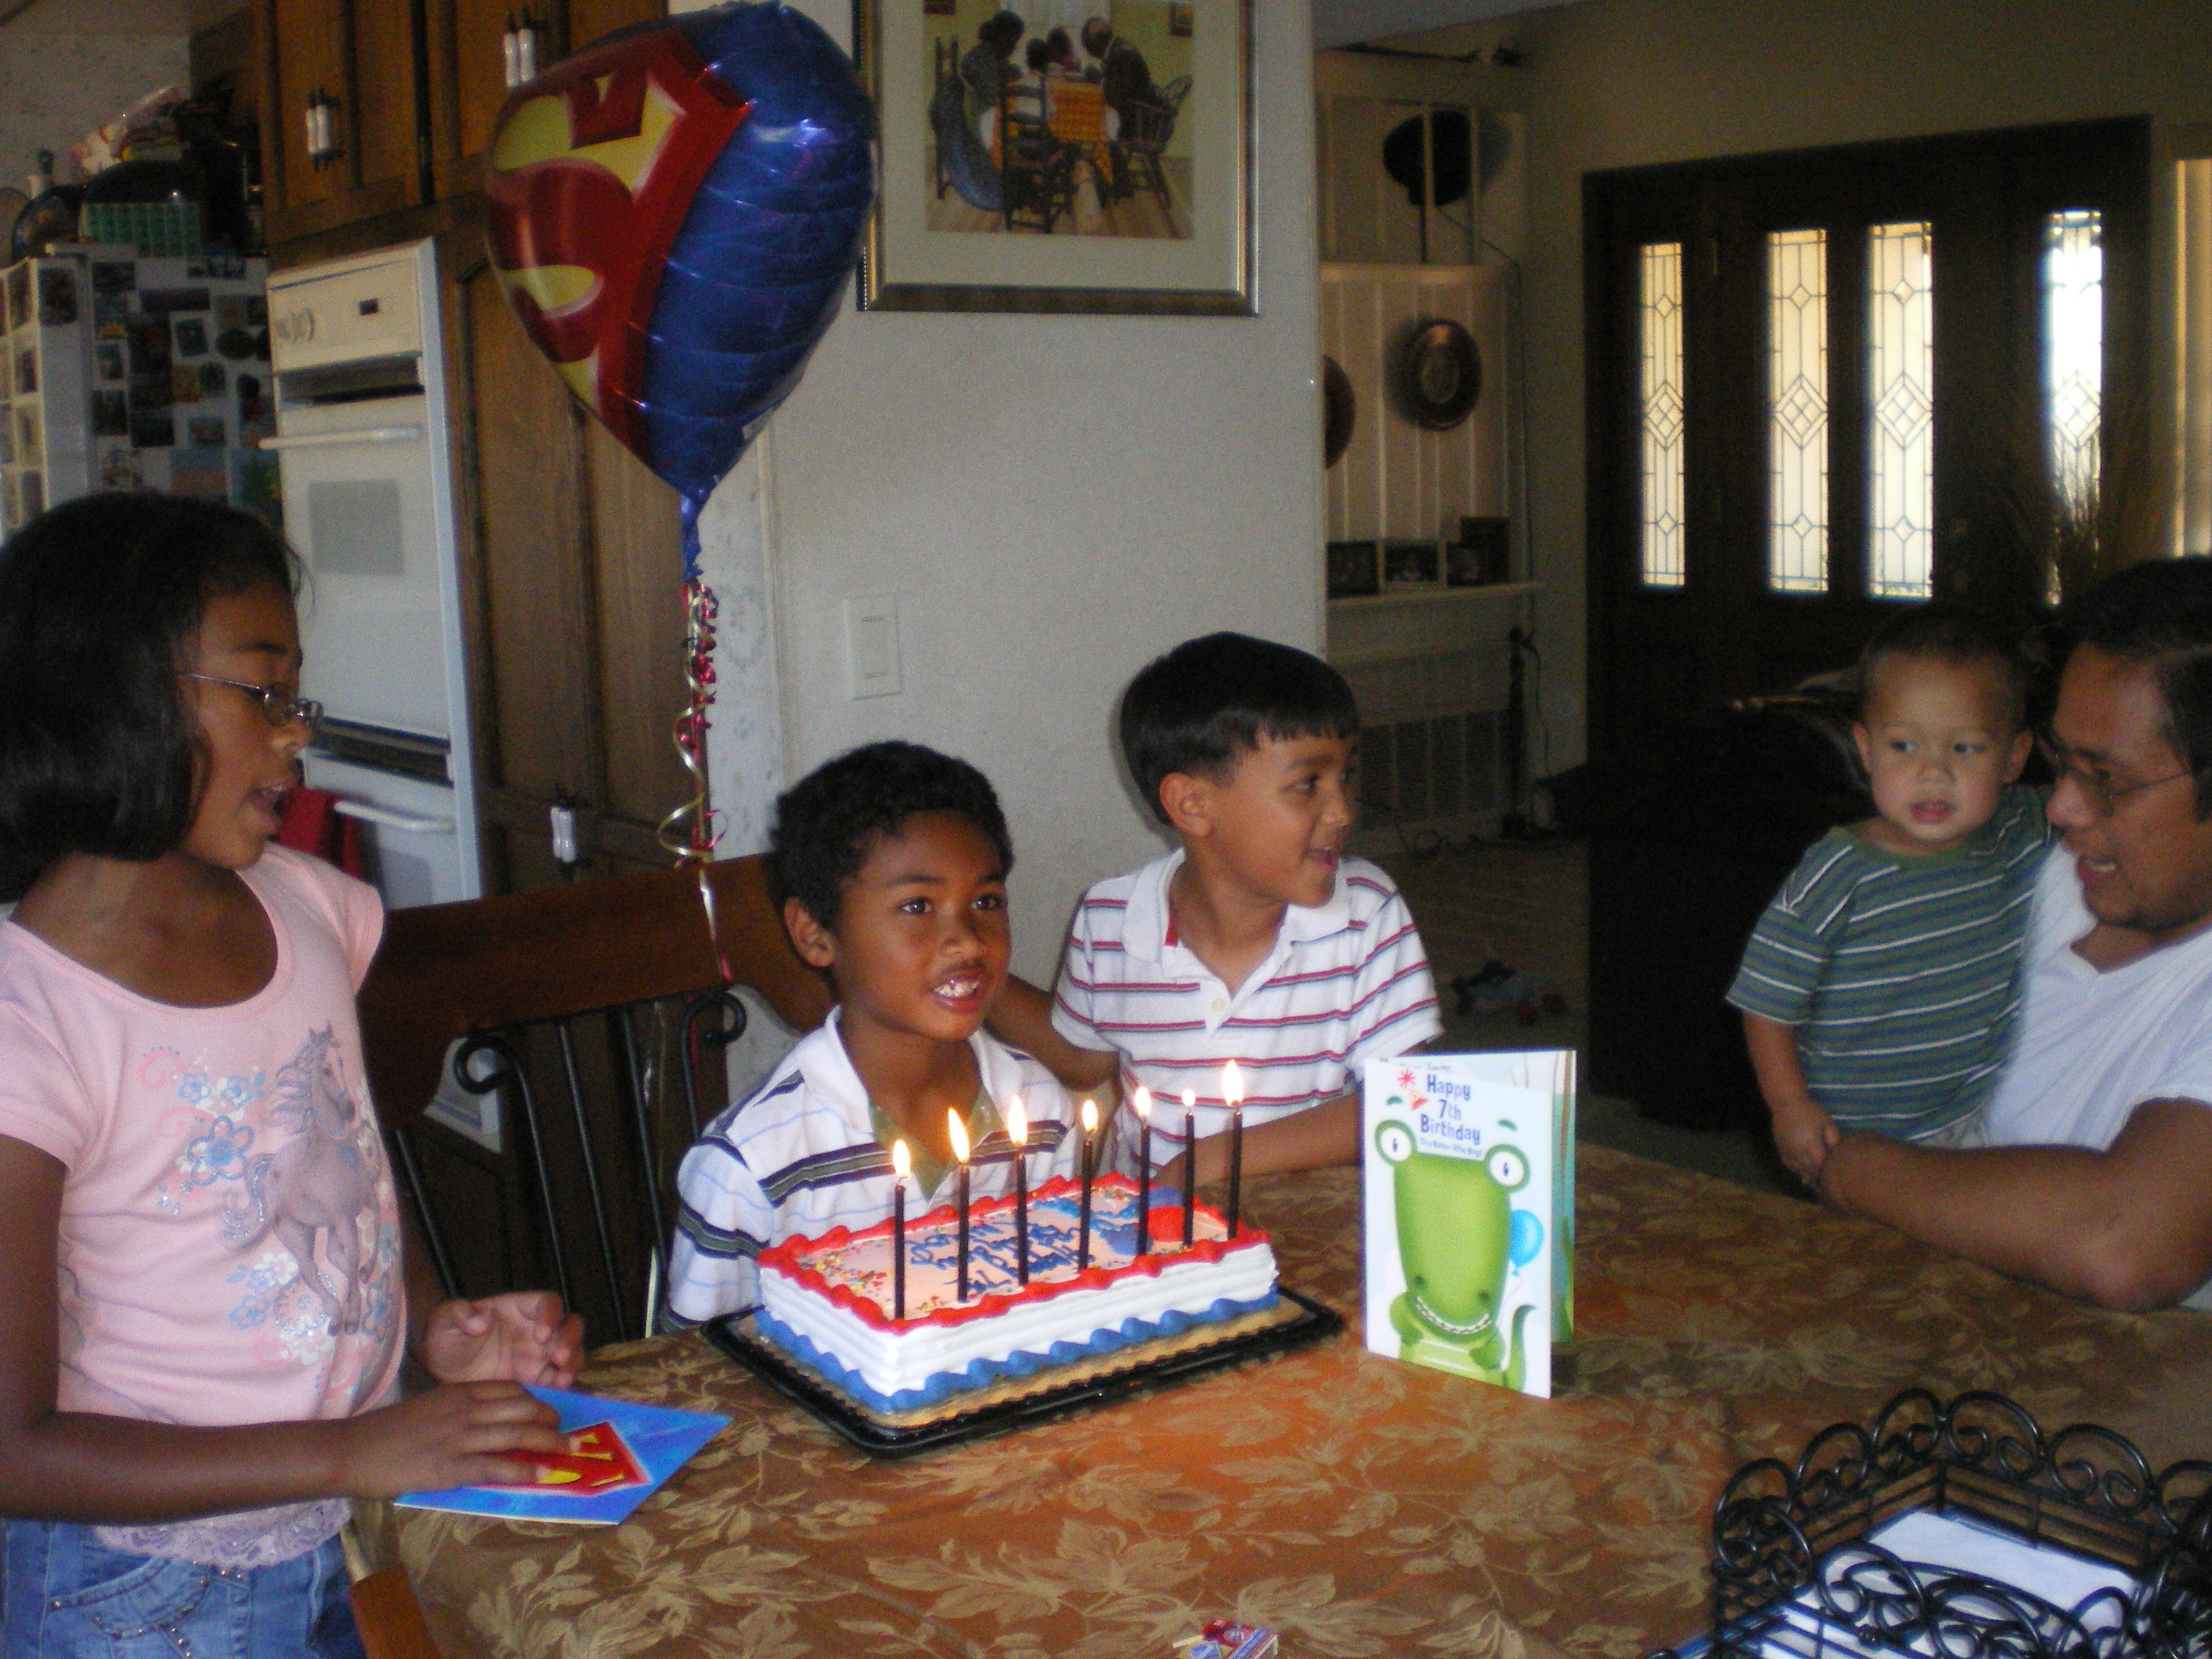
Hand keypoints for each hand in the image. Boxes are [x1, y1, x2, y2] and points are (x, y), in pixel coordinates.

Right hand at [337, 1381, 565, 1497]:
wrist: (351, 1449)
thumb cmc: (386, 1433)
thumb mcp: (429, 1409)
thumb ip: (457, 1413)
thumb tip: (486, 1426)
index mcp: (458, 1392)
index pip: (511, 1389)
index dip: (537, 1400)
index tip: (552, 1412)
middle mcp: (464, 1409)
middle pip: (522, 1408)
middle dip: (551, 1421)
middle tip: (570, 1434)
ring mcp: (459, 1437)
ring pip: (517, 1434)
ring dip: (550, 1443)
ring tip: (570, 1452)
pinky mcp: (449, 1466)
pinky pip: (496, 1465)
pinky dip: (523, 1470)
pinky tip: (541, 1475)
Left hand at [419, 1291, 583, 1387]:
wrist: (443, 1372)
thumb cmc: (446, 1338)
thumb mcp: (443, 1320)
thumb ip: (457, 1312)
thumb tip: (479, 1321)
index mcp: (520, 1309)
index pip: (548, 1302)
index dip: (551, 1315)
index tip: (540, 1334)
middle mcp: (537, 1329)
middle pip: (570, 1325)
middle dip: (570, 1340)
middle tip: (559, 1359)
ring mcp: (541, 1355)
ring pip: (573, 1352)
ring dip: (573, 1364)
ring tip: (561, 1380)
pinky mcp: (540, 1380)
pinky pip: (562, 1381)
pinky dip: (567, 1388)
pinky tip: (559, 1396)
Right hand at [1772, 1099, 1840, 1184]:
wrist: (1786, 1103)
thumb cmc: (1810, 1111)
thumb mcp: (1827, 1123)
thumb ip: (1834, 1140)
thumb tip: (1838, 1155)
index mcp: (1810, 1144)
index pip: (1820, 1165)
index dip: (1827, 1172)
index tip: (1835, 1175)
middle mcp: (1797, 1151)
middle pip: (1809, 1170)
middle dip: (1819, 1176)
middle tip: (1828, 1180)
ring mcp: (1787, 1151)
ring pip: (1799, 1170)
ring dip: (1808, 1174)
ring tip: (1816, 1176)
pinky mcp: (1780, 1149)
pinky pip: (1789, 1165)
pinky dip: (1797, 1169)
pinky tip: (1803, 1168)